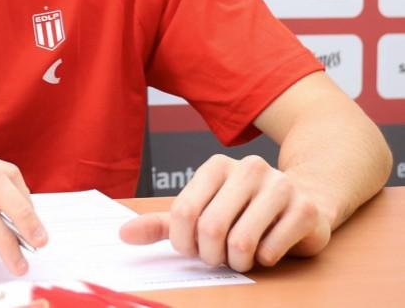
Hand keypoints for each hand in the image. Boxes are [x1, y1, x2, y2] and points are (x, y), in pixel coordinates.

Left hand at [119, 154, 331, 271]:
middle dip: (211, 255)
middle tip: (220, 256)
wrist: (306, 199)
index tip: (193, 249)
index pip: (183, 212)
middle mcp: (248, 169)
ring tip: (244, 255)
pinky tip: (270, 248)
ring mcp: (280, 186)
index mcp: (216, 166)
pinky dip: (265, 261)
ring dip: (238, 262)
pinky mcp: (305, 208)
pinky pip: (272, 250)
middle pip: (210, 229)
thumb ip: (163, 224)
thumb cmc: (244, 210)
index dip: (184, 242)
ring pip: (241, 242)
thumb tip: (123, 234)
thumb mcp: (202, 212)